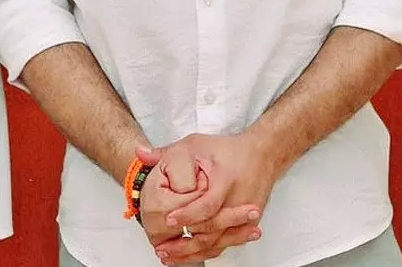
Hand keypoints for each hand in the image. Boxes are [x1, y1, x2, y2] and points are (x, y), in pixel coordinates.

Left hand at [138, 137, 268, 264]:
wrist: (262, 155)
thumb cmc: (227, 150)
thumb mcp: (195, 145)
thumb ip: (166, 152)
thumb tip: (139, 153)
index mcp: (226, 181)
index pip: (208, 205)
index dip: (187, 215)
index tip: (169, 221)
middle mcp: (238, 202)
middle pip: (212, 231)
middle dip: (186, 243)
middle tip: (163, 248)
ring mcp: (245, 216)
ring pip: (218, 243)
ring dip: (192, 253)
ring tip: (169, 256)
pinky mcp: (248, 225)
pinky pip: (226, 244)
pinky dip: (206, 252)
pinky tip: (189, 256)